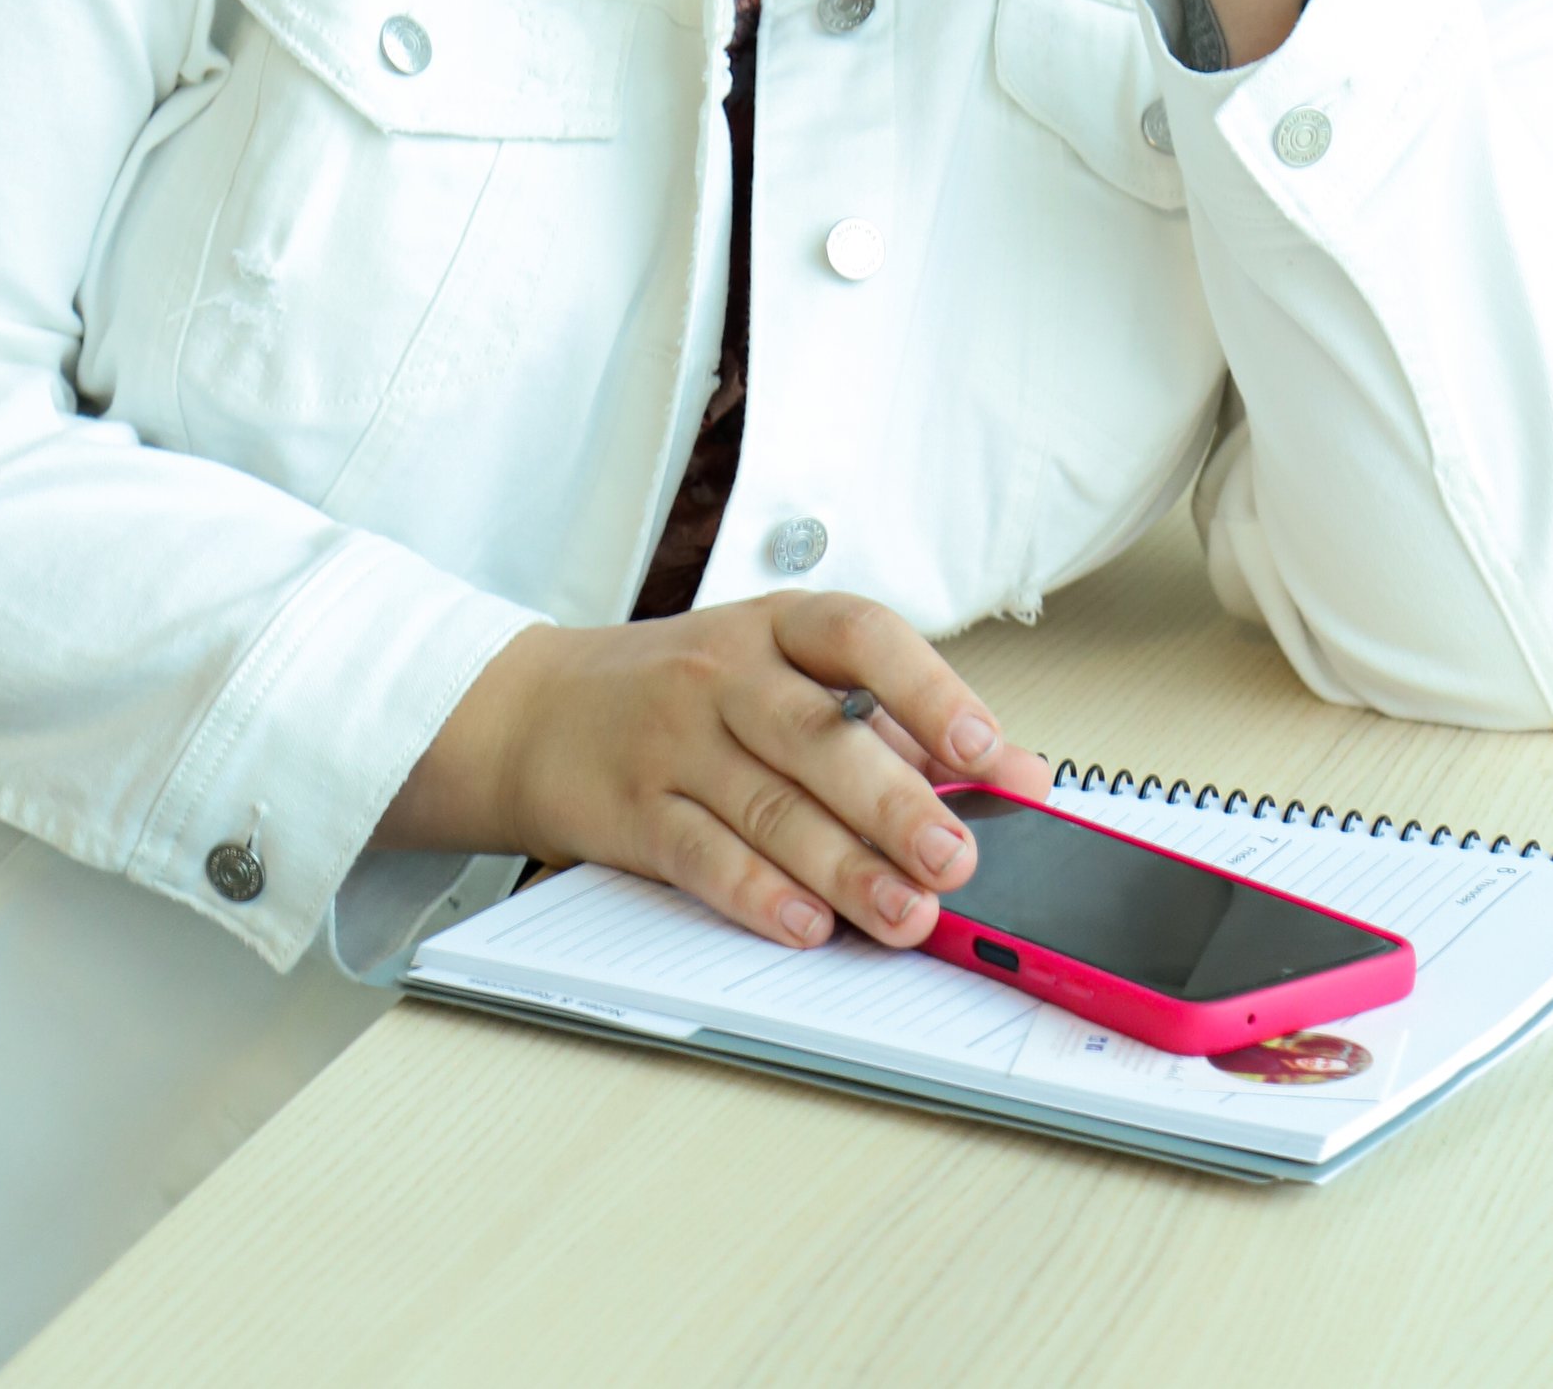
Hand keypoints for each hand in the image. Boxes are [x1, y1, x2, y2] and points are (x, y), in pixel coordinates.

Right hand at [374, 587, 1051, 951]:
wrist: (538, 711)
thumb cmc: (689, 692)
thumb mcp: (785, 677)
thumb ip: (896, 724)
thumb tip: (1014, 776)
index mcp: (780, 627)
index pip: (864, 637)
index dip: (932, 691)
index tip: (990, 751)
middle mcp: (726, 674)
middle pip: (820, 736)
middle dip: (896, 803)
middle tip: (957, 859)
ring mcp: (674, 741)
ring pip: (770, 807)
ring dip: (846, 869)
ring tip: (908, 916)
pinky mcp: (632, 811)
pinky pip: (700, 855)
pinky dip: (758, 895)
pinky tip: (808, 925)